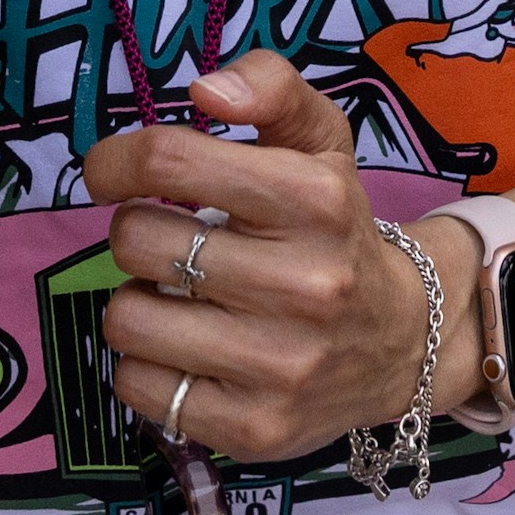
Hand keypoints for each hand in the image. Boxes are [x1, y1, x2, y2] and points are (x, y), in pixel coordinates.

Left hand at [80, 50, 480, 461]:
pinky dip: (146, 366)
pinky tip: (187, 350)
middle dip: (136, 232)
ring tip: (177, 298)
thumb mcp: (322, 142)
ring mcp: (280, 364)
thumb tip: (204, 90)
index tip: (111, 172)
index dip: (116, 160)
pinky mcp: (255, 428)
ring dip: (136, 302)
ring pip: (126, 319)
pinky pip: (137, 386)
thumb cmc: (337, 230)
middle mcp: (305, 284)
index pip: (169, 162)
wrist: (403, 342)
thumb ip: (270, 86)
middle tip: (170, 242)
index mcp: (315, 200)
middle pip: (137, 241)